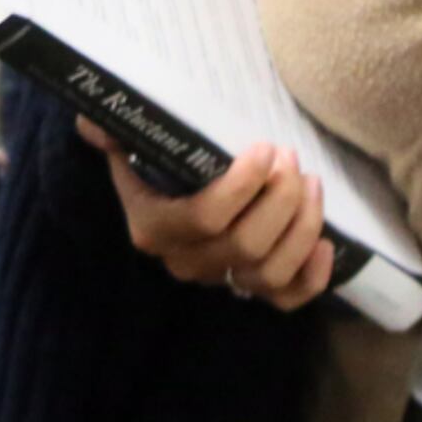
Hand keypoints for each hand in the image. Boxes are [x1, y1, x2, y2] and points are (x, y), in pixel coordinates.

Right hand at [84, 120, 333, 306]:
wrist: (166, 195)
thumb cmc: (155, 159)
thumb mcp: (130, 140)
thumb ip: (113, 129)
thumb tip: (94, 121)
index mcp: (154, 227)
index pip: (204, 217)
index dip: (242, 187)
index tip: (265, 149)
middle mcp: (185, 262)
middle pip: (245, 245)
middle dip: (280, 200)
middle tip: (293, 160)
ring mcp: (220, 280)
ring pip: (269, 272)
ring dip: (301, 228)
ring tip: (312, 184)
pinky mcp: (252, 290)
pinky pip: (286, 299)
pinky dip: (312, 279)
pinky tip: (327, 244)